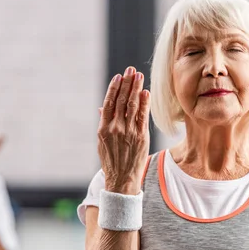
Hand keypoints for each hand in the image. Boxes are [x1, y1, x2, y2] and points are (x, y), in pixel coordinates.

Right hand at [98, 66, 150, 194]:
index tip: (118, 76)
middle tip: (131, 70)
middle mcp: (115, 128)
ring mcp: (128, 132)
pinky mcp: (140, 137)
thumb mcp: (103, 142)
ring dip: (136, 89)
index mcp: (103, 128)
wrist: (121, 179)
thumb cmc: (112, 161)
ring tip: (138, 76)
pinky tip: (145, 92)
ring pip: (132, 105)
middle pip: (121, 100)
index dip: (114, 88)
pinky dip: (144, 103)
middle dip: (126, 83)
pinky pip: (142, 116)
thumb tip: (104, 107)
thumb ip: (105, 123)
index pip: (109, 103)